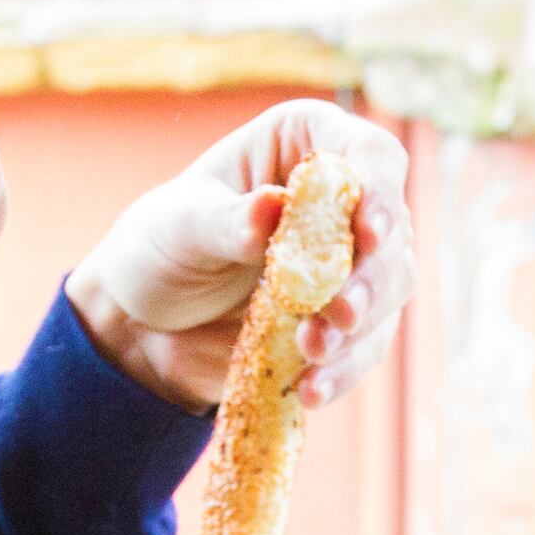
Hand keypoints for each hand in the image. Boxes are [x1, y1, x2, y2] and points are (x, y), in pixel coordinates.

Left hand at [65, 99, 414, 411]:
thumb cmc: (160, 247)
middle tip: (340, 311)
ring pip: (389, 289)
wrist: (142, 321)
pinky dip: (344, 369)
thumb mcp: (179, 227)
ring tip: (310, 351)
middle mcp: (339, 198)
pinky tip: (312, 389)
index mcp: (303, 145)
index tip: (368, 233)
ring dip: (358, 326)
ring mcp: (348, 261)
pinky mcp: (342, 320)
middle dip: (371, 276)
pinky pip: (364, 345)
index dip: (380, 189)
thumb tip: (272, 206)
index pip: (369, 153)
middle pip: (392, 229)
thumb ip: (227, 220)